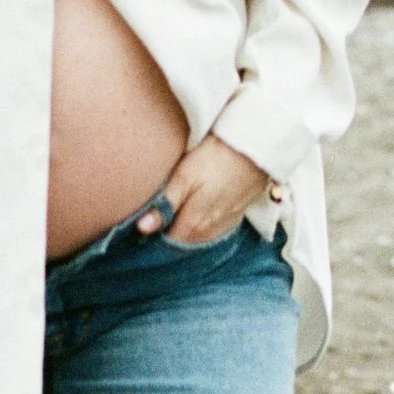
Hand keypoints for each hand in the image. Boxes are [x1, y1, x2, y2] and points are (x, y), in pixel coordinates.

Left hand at [138, 133, 278, 245]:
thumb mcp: (184, 177)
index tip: (137, 228)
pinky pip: (211, 232)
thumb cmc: (215, 157)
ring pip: (196, 240)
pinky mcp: (235, 218)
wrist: (255, 149)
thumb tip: (142, 229)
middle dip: (165, 237)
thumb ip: (165, 206)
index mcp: (193, 225)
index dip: (150, 238)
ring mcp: (224, 226)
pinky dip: (199, 229)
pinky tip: (193, 216)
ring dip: (182, 233)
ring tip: (169, 218)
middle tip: (150, 222)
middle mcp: (209, 233)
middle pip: (181, 244)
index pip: (165, 244)